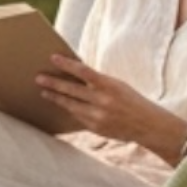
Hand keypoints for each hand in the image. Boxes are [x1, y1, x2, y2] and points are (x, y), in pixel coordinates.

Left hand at [34, 53, 169, 149]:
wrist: (147, 124)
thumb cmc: (131, 100)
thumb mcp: (117, 85)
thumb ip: (97, 82)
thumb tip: (75, 74)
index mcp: (109, 85)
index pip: (83, 71)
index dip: (66, 64)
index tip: (53, 58)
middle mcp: (103, 101)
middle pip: (72, 90)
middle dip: (53, 83)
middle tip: (38, 78)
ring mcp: (98, 116)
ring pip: (70, 105)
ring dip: (56, 97)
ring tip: (44, 92)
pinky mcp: (95, 128)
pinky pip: (77, 116)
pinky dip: (69, 109)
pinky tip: (60, 104)